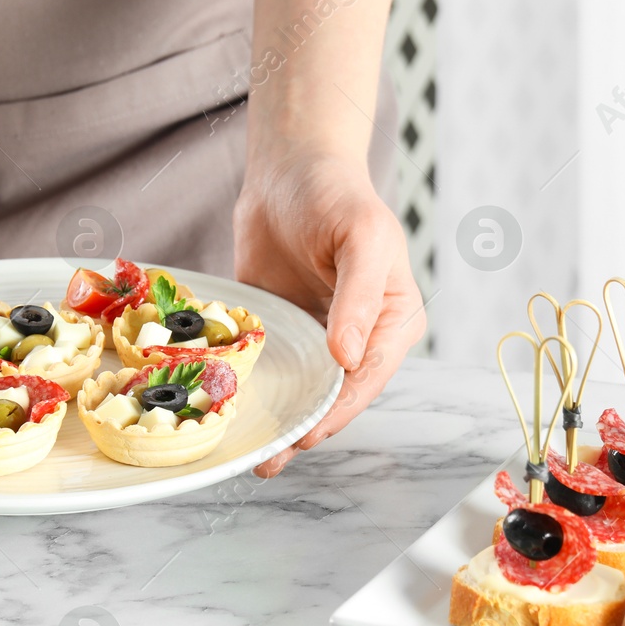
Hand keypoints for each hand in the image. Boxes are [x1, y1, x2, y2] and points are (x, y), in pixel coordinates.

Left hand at [234, 152, 424, 476]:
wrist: (288, 167)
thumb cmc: (336, 195)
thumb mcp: (361, 239)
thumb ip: (357, 298)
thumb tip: (347, 359)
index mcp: (392, 321)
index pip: (366, 379)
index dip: (338, 410)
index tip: (307, 434)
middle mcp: (359, 337)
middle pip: (334, 396)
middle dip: (306, 429)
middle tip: (269, 458)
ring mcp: (319, 338)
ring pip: (303, 392)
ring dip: (280, 422)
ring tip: (252, 456)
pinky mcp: (283, 332)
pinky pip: (272, 370)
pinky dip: (256, 393)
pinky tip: (232, 414)